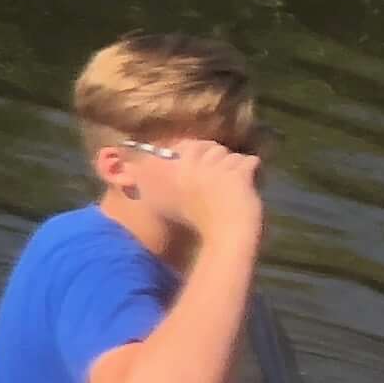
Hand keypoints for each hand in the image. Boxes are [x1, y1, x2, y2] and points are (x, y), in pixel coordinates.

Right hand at [142, 138, 263, 245]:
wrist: (222, 237)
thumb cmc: (191, 223)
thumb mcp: (160, 200)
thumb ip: (146, 179)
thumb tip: (130, 164)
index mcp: (174, 168)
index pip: (186, 145)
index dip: (194, 150)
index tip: (198, 162)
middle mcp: (195, 164)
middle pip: (210, 147)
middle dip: (216, 157)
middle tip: (219, 174)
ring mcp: (218, 168)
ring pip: (231, 154)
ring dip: (234, 165)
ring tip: (234, 181)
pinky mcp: (240, 174)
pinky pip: (250, 161)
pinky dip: (253, 169)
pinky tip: (250, 180)